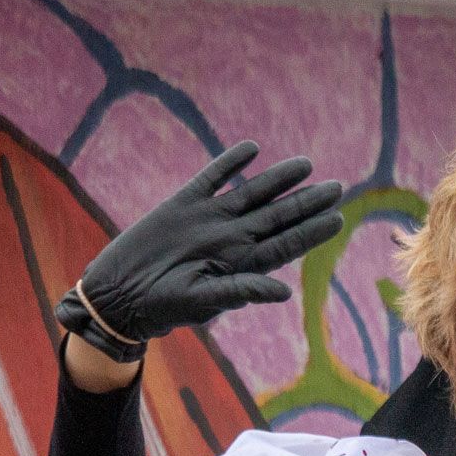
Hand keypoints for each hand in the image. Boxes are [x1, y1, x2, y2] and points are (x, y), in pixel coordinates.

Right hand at [55, 141, 344, 359]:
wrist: (117, 294)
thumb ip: (241, 290)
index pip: (285, 244)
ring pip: (251, 193)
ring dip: (278, 179)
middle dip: (307, 202)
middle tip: (338, 187)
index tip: (339, 219)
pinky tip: (251, 148)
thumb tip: (284, 292)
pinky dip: (229, 163)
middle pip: (277, 216)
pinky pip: (211, 178)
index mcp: (240, 263)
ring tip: (306, 164)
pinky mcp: (182, 204)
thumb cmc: (161, 307)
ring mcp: (208, 219)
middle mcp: (230, 238)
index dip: (312, 232)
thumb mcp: (202, 301)